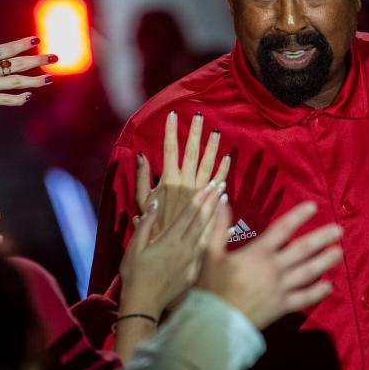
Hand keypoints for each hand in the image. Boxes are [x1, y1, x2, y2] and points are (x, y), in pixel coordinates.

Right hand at [119, 182, 225, 316]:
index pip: (189, 213)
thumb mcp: (134, 247)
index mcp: (170, 239)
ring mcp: (193, 260)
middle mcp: (185, 247)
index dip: (200, 196)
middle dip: (212, 200)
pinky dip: (220, 238)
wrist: (144, 305)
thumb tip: (154, 202)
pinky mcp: (196, 271)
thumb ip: (146, 224)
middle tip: (221, 185)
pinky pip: (210, 250)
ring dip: (217, 215)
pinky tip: (229, 229)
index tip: (210, 184)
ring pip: (209, 233)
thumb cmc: (135, 275)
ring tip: (224, 200)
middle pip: (202, 219)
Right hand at [137, 111, 229, 239]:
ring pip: (208, 166)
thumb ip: (142, 179)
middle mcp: (185, 185)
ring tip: (216, 132)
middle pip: (191, 154)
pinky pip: (218, 185)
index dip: (170, 131)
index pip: (169, 151)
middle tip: (199, 115)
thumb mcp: (141, 203)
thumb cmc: (151, 228)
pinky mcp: (208, 203)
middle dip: (194, 133)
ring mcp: (199, 194)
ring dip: (212, 148)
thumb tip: (141, 156)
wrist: (167, 255)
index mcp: (168, 183)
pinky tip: (228, 158)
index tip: (172, 114)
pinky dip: (223, 171)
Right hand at [197, 201, 341, 329]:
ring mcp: (281, 288)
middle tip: (339, 230)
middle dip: (322, 238)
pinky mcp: (282, 306)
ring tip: (339, 253)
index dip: (298, 216)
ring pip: (308, 272)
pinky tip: (329, 286)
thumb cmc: (211, 287)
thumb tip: (222, 200)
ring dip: (325, 261)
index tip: (313, 207)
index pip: (282, 229)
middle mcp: (274, 268)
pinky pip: (304, 298)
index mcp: (258, 253)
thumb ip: (219, 226)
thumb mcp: (211, 253)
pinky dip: (318, 292)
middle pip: (303, 249)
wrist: (214, 322)